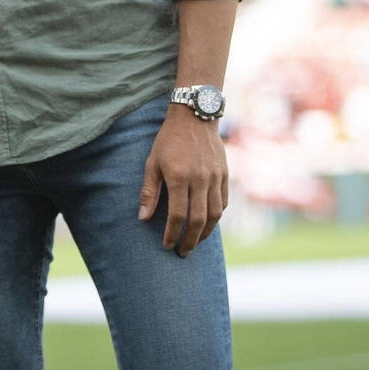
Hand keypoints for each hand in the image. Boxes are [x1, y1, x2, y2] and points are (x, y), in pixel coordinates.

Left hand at [138, 105, 227, 257]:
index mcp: (179, 177)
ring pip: (215, 215)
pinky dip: (216, 217)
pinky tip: (208, 224)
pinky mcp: (225, 175)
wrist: (194, 117)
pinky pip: (223, 202)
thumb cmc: (168, 140)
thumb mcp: (152, 162)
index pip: (178, 215)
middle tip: (182, 253)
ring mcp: (215, 177)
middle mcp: (200, 179)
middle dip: (190, 240)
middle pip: (198, 220)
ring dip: (205, 233)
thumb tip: (143, 218)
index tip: (167, 245)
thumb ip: (149, 191)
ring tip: (195, 242)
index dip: (172, 234)